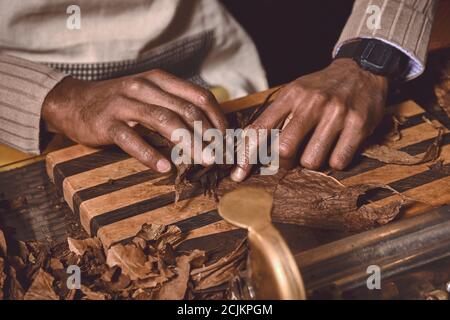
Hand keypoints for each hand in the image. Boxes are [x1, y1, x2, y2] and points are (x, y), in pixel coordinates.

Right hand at [42, 69, 227, 172]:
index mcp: (159, 80)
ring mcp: (124, 104)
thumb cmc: (119, 102)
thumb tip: (208, 127)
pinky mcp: (108, 123)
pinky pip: (132, 139)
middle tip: (220, 154)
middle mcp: (144, 88)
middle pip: (185, 110)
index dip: (217, 117)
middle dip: (207, 134)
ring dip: (187, 142)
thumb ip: (174, 105)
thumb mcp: (148, 95)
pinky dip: (150, 154)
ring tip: (203, 160)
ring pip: (163, 121)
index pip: (198, 95)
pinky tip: (165, 167)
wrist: (75, 102)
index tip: (226, 138)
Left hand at [231, 58, 387, 181]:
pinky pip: (338, 161)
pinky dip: (335, 162)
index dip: (246, 155)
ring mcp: (336, 114)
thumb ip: (272, 117)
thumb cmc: (321, 88)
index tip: (238, 174)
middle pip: (284, 150)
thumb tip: (246, 143)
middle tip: (291, 158)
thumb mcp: (294, 93)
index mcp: (291, 96)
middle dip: (284, 162)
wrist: (362, 70)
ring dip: (311, 162)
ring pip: (311, 161)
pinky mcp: (358, 125)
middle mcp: (312, 103)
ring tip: (318, 147)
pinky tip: (337, 148)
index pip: (261, 129)